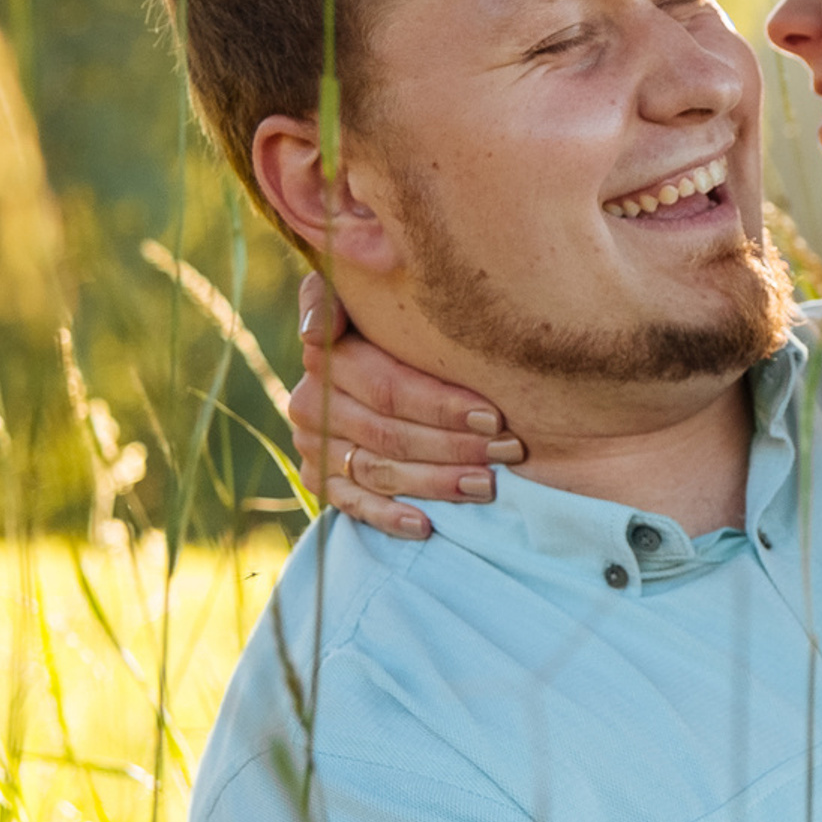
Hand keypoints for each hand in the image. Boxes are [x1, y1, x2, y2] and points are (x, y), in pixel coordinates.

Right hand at [288, 272, 518, 539]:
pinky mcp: (320, 478)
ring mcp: (316, 444)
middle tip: (509, 451)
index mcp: (329, 356)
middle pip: (390, 433)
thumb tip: (314, 331)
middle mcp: (312, 403)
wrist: (374, 359)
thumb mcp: (374, 296)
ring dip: (436, 482)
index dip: (443, 405)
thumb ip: (344, 294)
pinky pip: (351, 505)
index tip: (494, 416)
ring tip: (488, 485)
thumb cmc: (399, 322)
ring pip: (379, 470)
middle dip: (455, 445)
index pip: (389, 388)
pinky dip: (388, 517)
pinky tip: (427, 526)